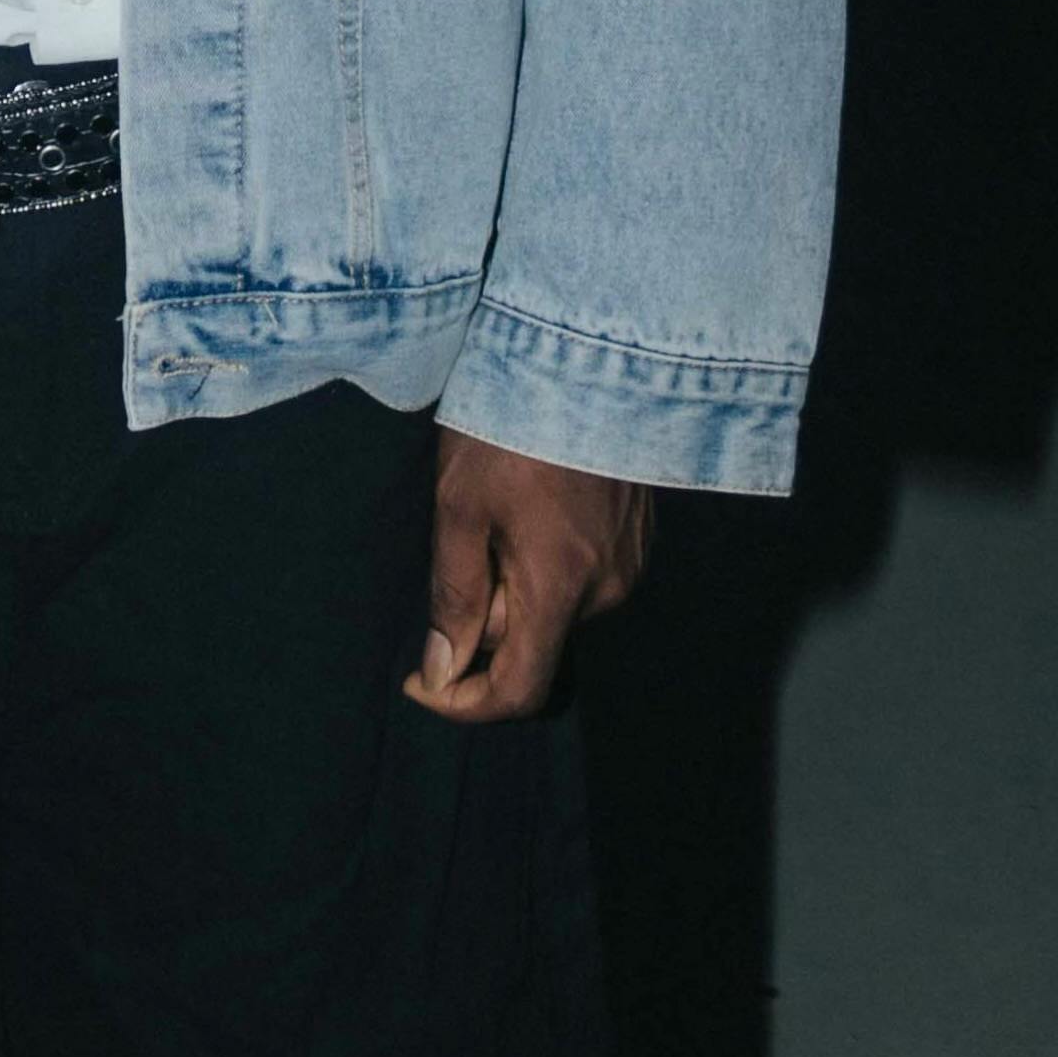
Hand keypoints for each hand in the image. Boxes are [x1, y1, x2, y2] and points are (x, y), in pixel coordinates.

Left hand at [404, 431, 648, 723]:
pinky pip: (578, 579)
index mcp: (561, 586)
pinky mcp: (637, 539)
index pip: (520, 690)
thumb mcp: (461, 505)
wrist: (589, 354)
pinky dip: (542, 565)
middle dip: (483, 617)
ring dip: (512, 586)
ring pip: (552, 609)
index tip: (420, 680)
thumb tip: (443, 670)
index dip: (463, 702)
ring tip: (495, 510)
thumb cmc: (513, 422)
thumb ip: (454, 596)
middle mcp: (607, 589)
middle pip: (530, 643)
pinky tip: (528, 506)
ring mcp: (629, 564)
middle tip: (459, 537)